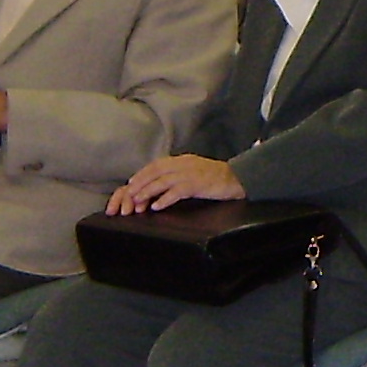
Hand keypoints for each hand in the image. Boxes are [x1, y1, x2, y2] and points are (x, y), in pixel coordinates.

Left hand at [109, 153, 245, 212]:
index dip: (142, 174)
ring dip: (148, 191)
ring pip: (163, 181)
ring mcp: (190, 174)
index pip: (156, 165)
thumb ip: (179, 173)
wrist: (237, 178)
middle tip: (129, 194)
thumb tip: (162, 182)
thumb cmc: (216, 178)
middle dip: (140, 183)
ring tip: (138, 201)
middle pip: (155, 171)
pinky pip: (177, 192)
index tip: (131, 183)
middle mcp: (183, 164)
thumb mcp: (195, 170)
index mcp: (182, 160)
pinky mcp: (197, 185)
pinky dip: (164, 199)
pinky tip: (157, 206)